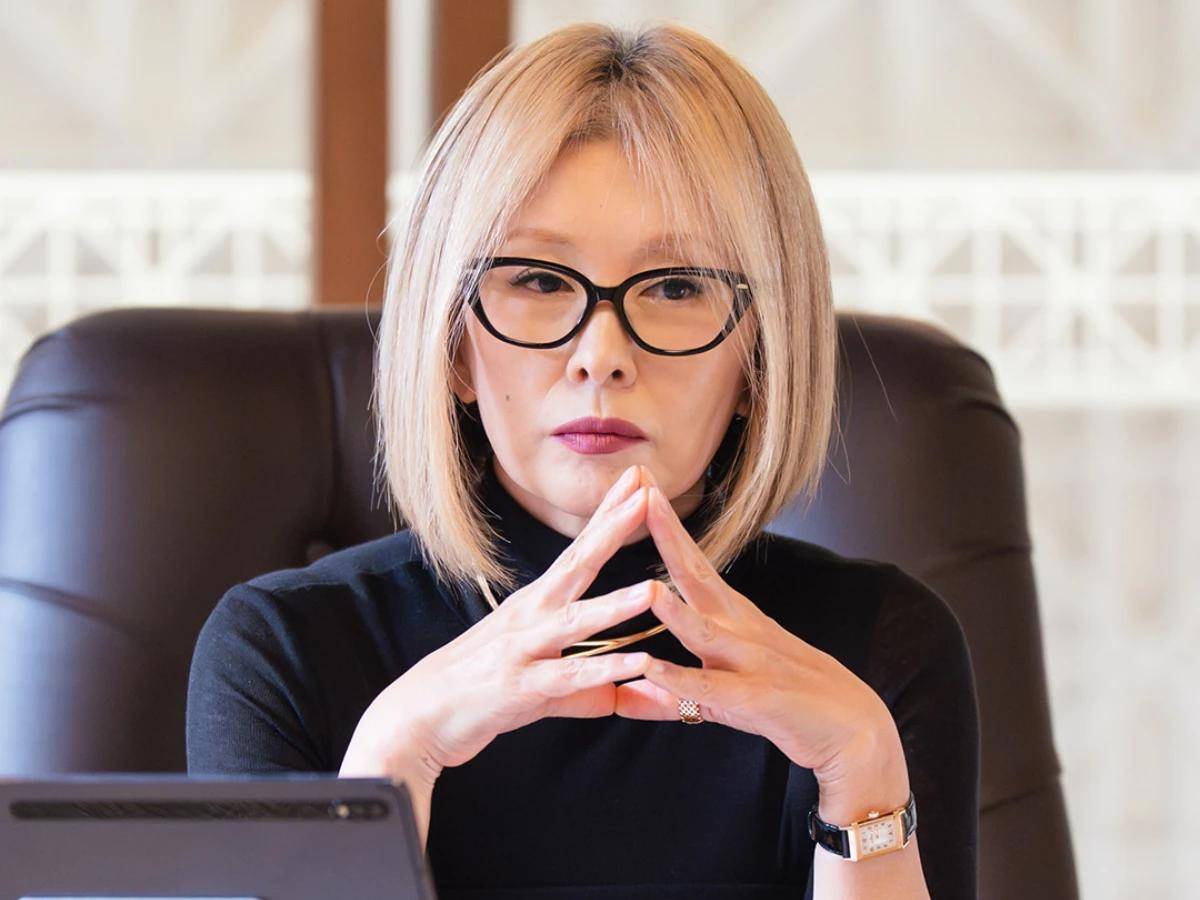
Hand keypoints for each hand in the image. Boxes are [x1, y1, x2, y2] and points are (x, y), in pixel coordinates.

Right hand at [342, 463, 659, 788]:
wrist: (416, 716)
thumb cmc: (474, 691)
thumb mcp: (535, 681)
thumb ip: (580, 689)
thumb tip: (613, 694)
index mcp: (534, 604)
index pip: (578, 550)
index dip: (607, 515)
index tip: (636, 481)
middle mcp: (530, 615)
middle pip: (578, 564)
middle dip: (613, 528)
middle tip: (646, 491)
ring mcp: (523, 648)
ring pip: (576, 621)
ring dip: (616, 605)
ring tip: (653, 588)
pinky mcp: (520, 686)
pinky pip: (568, 678)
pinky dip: (602, 671)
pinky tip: (637, 663)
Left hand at [614, 470, 907, 812]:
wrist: (853, 731)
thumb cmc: (785, 703)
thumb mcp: (722, 693)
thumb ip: (672, 692)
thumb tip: (628, 690)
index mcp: (730, 617)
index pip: (690, 561)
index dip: (664, 525)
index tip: (639, 483)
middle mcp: (739, 629)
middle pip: (696, 573)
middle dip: (667, 532)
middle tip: (640, 489)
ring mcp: (750, 661)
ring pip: (704, 631)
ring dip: (674, 611)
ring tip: (647, 588)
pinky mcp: (756, 700)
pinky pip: (713, 688)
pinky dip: (680, 679)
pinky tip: (652, 669)